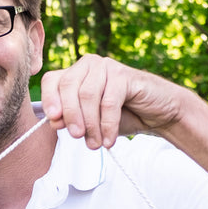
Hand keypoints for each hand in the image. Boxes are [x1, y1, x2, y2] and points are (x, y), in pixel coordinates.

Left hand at [40, 54, 183, 148]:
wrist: (158, 114)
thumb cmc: (121, 116)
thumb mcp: (90, 122)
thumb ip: (71, 120)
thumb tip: (53, 121)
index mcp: (75, 73)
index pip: (52, 80)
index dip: (49, 99)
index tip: (53, 121)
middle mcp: (88, 65)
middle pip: (68, 87)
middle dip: (70, 115)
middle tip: (77, 137)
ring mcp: (107, 67)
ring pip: (87, 95)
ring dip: (90, 124)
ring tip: (95, 144)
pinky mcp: (124, 75)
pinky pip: (108, 102)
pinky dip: (107, 125)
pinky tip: (109, 140)